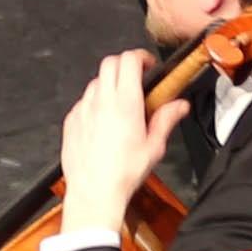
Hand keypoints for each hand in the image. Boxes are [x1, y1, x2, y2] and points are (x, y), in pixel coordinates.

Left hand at [55, 47, 184, 239]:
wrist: (94, 192)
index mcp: (125, 103)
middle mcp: (102, 101)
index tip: (148, 66)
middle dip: (125, 65)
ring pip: (96, 82)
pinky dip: (94, 104)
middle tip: (136, 79)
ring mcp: (84, 109)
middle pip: (110, 63)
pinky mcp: (71, 121)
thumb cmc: (123, 173)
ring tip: (120, 103)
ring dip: (109, 85)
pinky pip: (83, 102)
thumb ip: (166, 119)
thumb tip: (179, 106)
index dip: (141, 58)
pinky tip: (103, 122)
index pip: (129, 60)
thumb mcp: (154, 146)